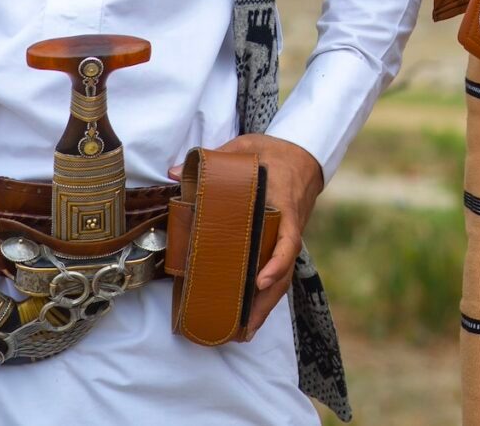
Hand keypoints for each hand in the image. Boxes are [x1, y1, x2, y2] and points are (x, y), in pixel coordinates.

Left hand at [213, 134, 325, 337]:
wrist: (305, 154)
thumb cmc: (273, 152)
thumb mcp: (245, 147)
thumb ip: (214, 158)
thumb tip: (174, 173)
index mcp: (284, 202)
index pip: (287, 238)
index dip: (276, 262)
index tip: (260, 281)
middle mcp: (290, 225)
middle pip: (285, 269)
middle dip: (267, 300)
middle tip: (246, 325)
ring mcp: (289, 236)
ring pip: (284, 276)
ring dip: (267, 305)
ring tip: (246, 331)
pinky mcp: (284, 241)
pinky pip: (279, 271)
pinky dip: (267, 295)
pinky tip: (251, 315)